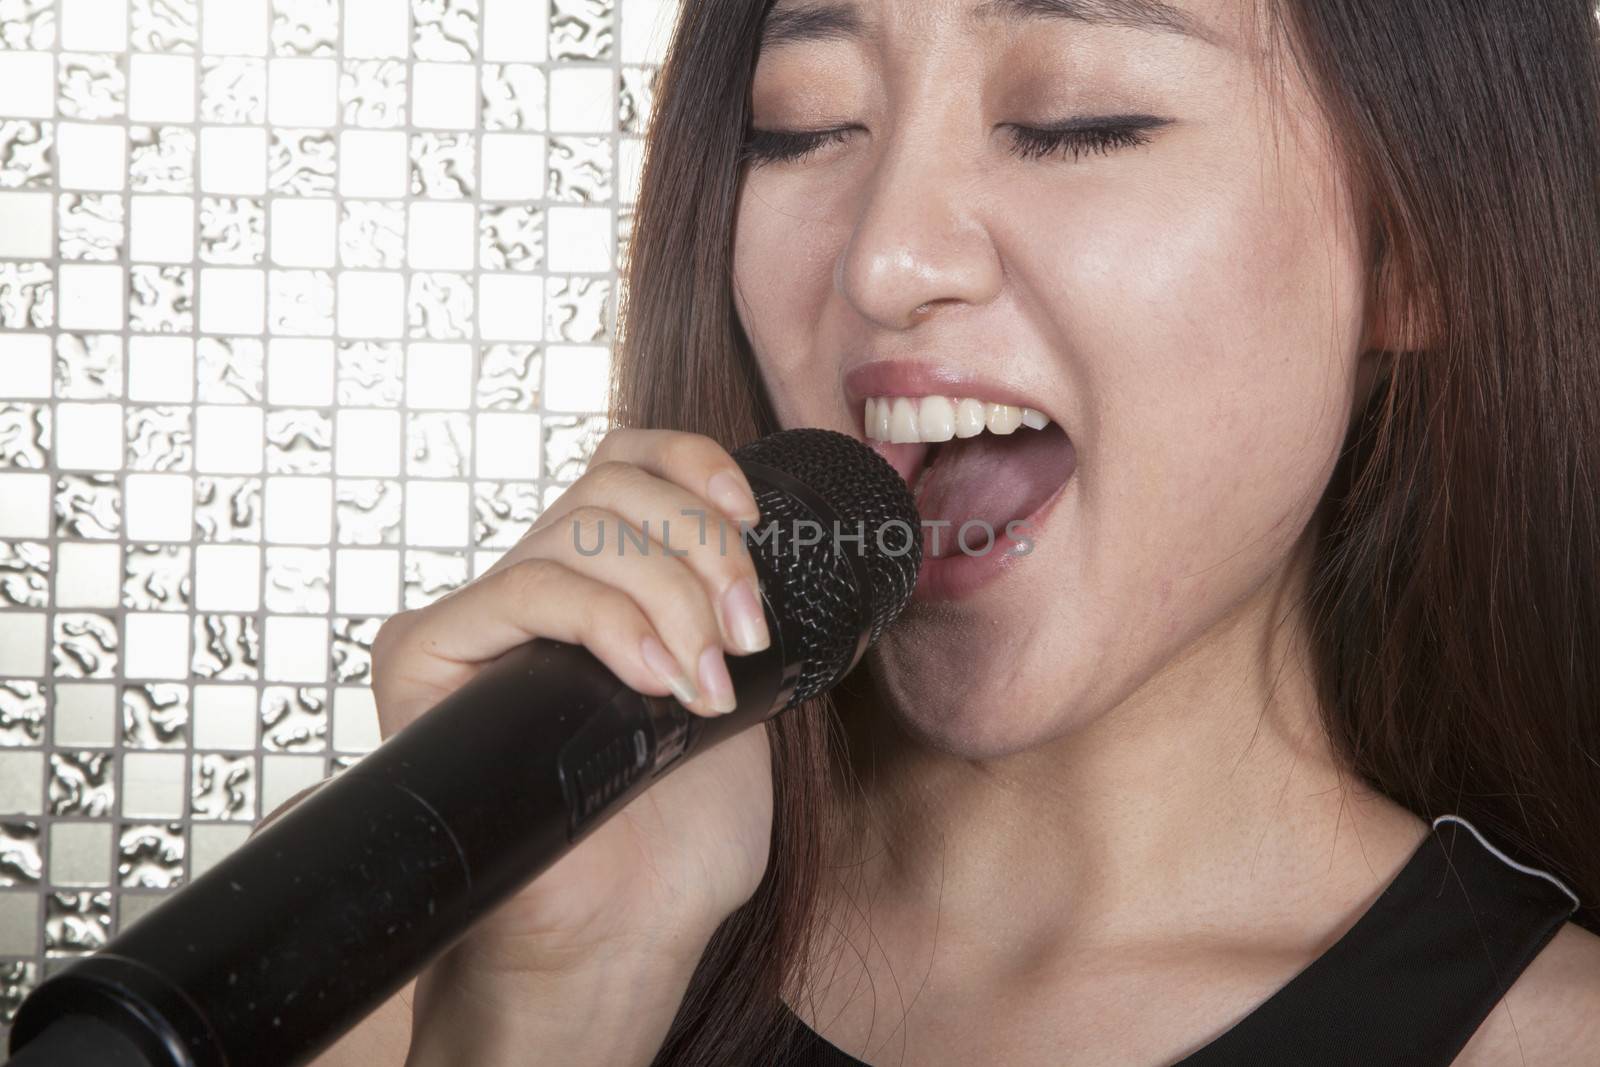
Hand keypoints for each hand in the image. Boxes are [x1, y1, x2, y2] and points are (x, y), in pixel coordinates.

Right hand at [370, 429, 775, 981]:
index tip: (750, 518)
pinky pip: (523, 589)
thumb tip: (757, 533)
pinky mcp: (425, 658)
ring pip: (576, 532)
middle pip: (610, 489)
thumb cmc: (674, 832)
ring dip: (668, 594)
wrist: (623, 928)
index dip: (691, 464)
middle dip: (702, 549)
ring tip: (705, 682)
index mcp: (599, 581)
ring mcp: (477, 621)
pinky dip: (606, 619)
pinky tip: (652, 680)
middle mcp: (531, 588)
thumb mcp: (735, 688)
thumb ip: (730, 604)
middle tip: (744, 635)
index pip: (624, 461)